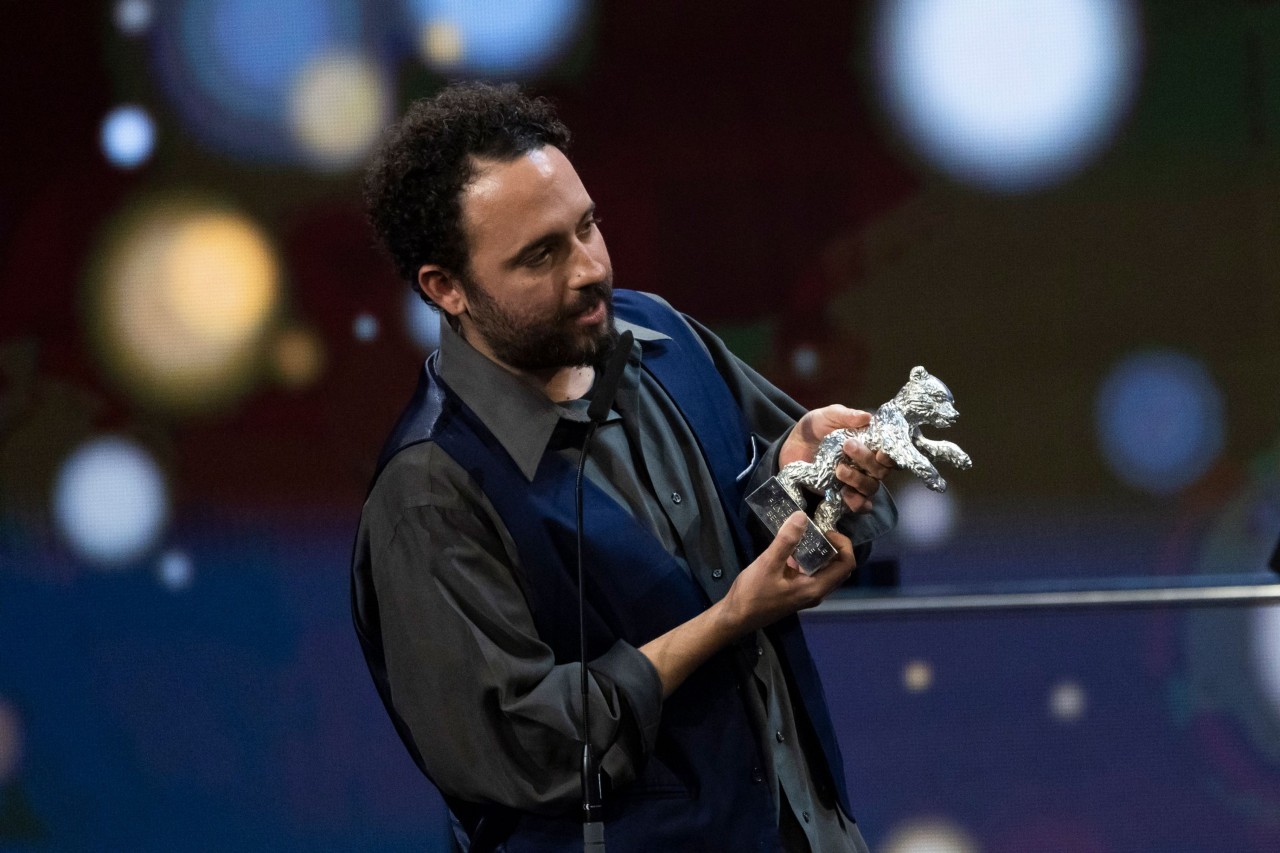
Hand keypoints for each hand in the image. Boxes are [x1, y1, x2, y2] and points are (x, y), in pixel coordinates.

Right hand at [718, 512, 856, 634]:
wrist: (735, 617)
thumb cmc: (752, 593)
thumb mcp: (768, 564)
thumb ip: (786, 540)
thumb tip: (802, 517)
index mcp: (816, 588)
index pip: (846, 565)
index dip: (843, 544)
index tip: (825, 531)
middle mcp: (817, 592)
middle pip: (839, 567)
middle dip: (834, 546)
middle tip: (817, 531)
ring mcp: (807, 594)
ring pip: (826, 570)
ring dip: (821, 552)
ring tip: (806, 535)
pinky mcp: (797, 592)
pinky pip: (812, 573)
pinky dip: (808, 559)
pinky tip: (792, 548)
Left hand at [778, 405, 895, 512]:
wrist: (791, 447)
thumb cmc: (814, 429)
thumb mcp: (827, 416)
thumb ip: (845, 416)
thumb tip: (868, 417)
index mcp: (869, 444)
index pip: (890, 452)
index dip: (891, 455)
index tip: (881, 452)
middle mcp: (867, 464)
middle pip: (881, 470)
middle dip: (867, 460)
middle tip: (847, 446)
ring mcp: (856, 481)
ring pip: (871, 487)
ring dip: (858, 480)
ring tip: (839, 470)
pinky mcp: (844, 495)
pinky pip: (860, 505)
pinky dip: (857, 503)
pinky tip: (844, 494)